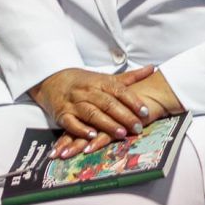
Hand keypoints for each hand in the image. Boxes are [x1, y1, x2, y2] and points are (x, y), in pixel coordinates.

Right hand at [55, 71, 184, 155]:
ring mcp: (73, 103)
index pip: (118, 90)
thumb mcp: (105, 78)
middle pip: (107, 103)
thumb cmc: (83, 82)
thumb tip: (152, 69)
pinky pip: (71, 122)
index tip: (145, 111)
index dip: (132, 101)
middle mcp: (87, 91)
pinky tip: (92, 136)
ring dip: (106, 124)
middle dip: (123, 116)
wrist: (52, 80)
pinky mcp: (62, 114)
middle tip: (137, 127)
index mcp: (100, 82)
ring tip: (121, 134)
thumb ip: (129, 77)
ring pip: (91, 113)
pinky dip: (81, 129)